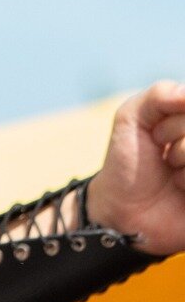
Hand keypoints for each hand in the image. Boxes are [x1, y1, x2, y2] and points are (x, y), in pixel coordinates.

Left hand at [86, 81, 184, 256]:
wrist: (122, 208)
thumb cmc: (128, 159)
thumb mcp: (132, 116)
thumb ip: (161, 93)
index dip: (171, 118)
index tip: (155, 133)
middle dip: (173, 134)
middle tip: (161, 153)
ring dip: (182, 158)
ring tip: (171, 170)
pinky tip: (181, 186)